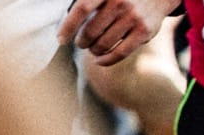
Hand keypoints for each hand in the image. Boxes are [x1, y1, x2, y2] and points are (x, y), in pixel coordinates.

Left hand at [58, 0, 174, 65]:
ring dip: (93, 50)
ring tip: (93, 49)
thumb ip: (90, 3)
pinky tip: (99, 61)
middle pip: (91, 31)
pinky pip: (120, 52)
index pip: (81, 9)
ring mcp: (133, 17)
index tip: (60, 39)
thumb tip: (68, 24)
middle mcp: (119, 2)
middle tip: (81, 43)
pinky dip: (106, 60)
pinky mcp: (143, 31)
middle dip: (82, 41)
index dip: (68, 26)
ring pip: (104, 44)